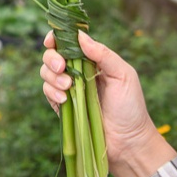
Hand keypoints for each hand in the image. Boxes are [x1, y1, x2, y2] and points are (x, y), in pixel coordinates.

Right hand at [40, 31, 161, 167]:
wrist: (127, 141)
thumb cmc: (130, 107)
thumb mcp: (123, 75)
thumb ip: (103, 54)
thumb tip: (80, 35)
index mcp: (92, 60)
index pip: (69, 43)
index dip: (56, 39)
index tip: (52, 42)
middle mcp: (77, 72)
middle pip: (52, 55)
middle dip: (52, 58)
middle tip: (61, 67)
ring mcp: (68, 89)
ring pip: (46, 73)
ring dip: (52, 77)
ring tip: (68, 87)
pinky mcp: (62, 106)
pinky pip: (48, 92)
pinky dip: (52, 92)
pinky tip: (64, 99)